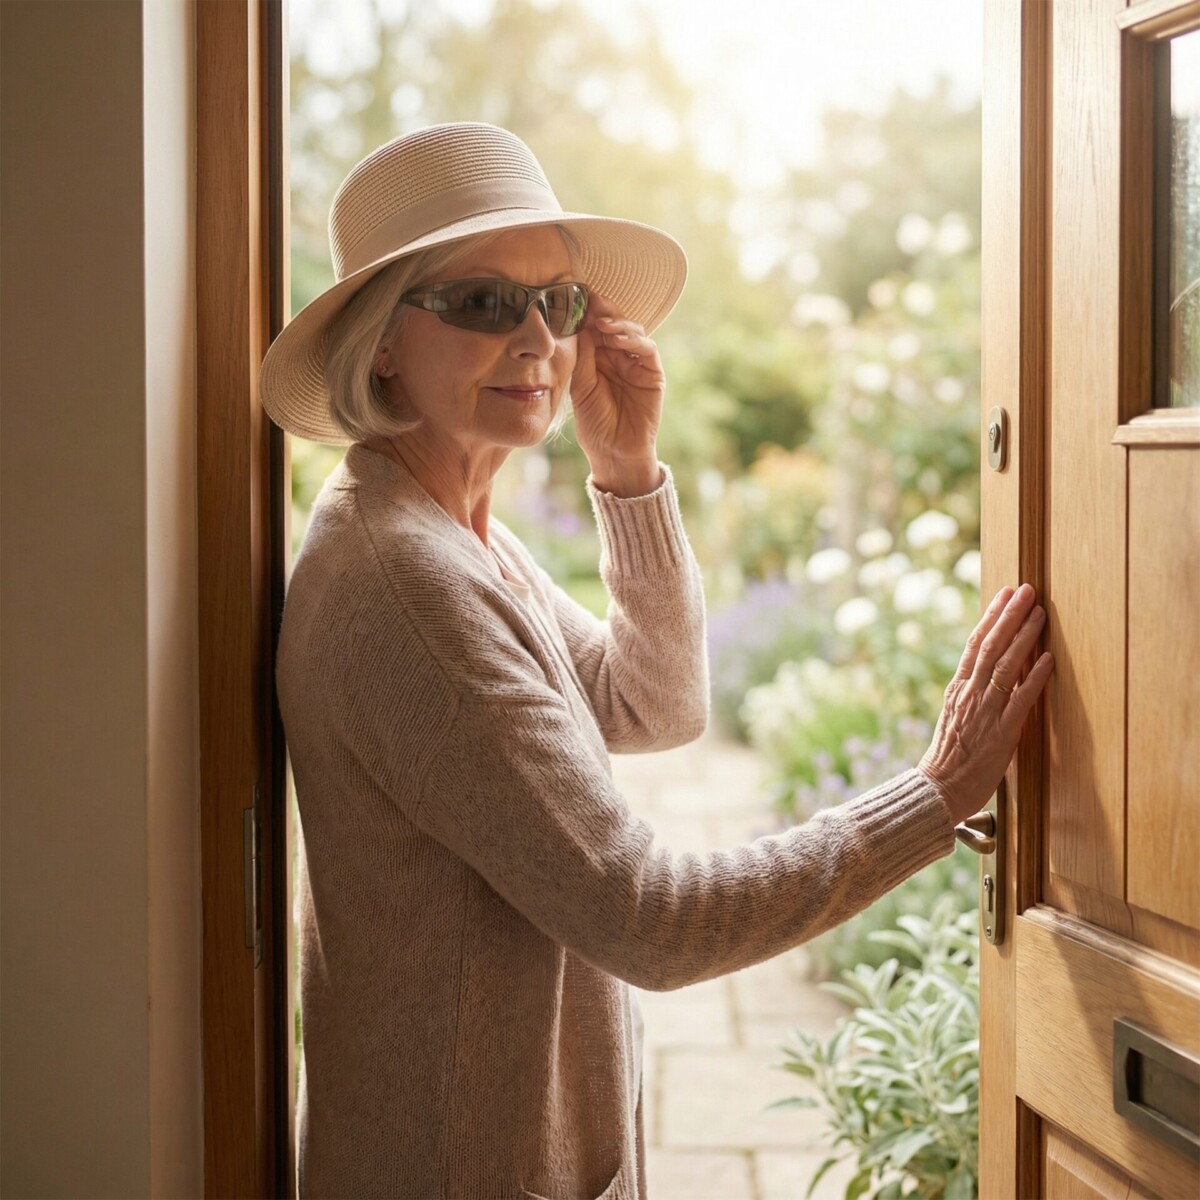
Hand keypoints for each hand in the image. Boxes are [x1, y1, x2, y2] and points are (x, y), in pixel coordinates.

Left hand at [571, 295, 664, 490]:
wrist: (613, 452)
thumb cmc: (594, 424)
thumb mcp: (580, 386)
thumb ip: (582, 357)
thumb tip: (579, 324)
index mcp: (598, 358)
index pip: (595, 328)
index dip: (587, 313)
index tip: (574, 299)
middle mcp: (618, 357)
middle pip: (614, 324)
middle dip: (603, 311)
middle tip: (590, 300)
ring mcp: (637, 364)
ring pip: (632, 332)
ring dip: (617, 324)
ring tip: (601, 323)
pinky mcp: (653, 374)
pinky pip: (647, 350)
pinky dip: (634, 341)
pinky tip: (618, 340)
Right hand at [919, 583, 1053, 823]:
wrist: (937, 790)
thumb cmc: (948, 759)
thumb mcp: (954, 718)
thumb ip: (971, 694)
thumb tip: (991, 672)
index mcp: (956, 689)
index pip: (973, 644)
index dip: (991, 617)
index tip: (1004, 594)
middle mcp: (968, 694)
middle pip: (990, 646)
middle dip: (1009, 615)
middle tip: (1026, 589)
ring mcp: (984, 712)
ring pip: (1005, 666)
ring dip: (1024, 637)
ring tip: (1040, 613)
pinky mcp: (1000, 733)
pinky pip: (1019, 700)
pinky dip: (1034, 678)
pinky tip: (1048, 659)